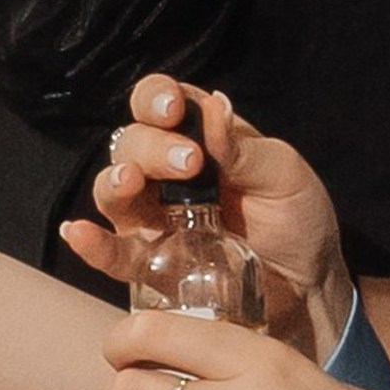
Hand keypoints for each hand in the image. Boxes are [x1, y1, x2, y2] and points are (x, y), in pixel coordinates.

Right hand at [59, 76, 352, 357]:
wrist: (309, 290)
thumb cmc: (297, 223)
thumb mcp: (284, 176)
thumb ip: (244, 148)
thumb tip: (212, 105)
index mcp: (199, 139)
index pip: (159, 104)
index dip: (156, 98)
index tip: (174, 109)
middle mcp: (166, 177)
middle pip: (131, 144)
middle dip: (152, 147)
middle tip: (191, 164)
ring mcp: (153, 221)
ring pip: (112, 192)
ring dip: (115, 181)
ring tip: (132, 182)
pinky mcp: (150, 267)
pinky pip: (112, 254)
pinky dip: (91, 244)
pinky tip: (79, 233)